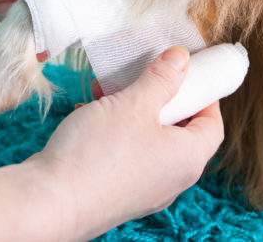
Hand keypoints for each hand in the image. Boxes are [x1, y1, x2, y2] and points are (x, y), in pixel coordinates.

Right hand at [29, 47, 224, 239]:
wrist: (49, 203)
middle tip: (142, 76)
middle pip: (178, 131)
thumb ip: (161, 79)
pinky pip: (124, 155)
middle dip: (158, 98)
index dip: (204, 96)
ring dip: (130, 111)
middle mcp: (170, 180)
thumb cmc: (98, 154)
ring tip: (105, 91)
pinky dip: (112, 132)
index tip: (188, 73)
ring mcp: (142, 191)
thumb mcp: (134, 104)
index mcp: (187, 160)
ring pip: (146, 141)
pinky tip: (88, 115)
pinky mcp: (114, 193)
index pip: (212, 126)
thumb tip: (181, 60)